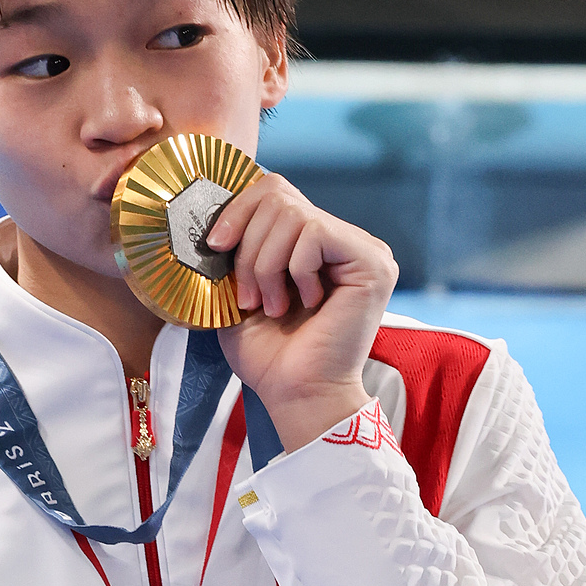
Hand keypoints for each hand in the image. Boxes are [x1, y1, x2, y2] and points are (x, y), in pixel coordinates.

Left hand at [204, 172, 398, 448]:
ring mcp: (363, 249)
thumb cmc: (269, 353)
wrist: (295, 394)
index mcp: (315, 243)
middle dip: (249, 247)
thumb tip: (213, 209)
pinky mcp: (372, 262)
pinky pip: (314, 233)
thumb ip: (236, 245)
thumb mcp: (239, 288)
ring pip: (293, 214)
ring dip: (267, 265)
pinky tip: (307, 303)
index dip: (238, 210)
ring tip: (273, 305)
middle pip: (279, 194)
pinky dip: (294, 270)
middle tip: (250, 295)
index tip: (215, 246)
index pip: (274, 191)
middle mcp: (344, 240)